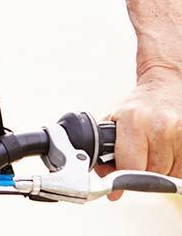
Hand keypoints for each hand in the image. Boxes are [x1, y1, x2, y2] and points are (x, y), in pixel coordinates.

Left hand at [103, 63, 181, 199]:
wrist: (164, 88)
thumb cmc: (136, 108)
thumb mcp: (114, 121)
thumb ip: (105, 150)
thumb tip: (104, 177)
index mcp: (133, 120)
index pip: (130, 165)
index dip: (122, 182)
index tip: (116, 192)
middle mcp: (159, 126)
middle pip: (151, 174)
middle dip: (141, 173)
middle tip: (139, 159)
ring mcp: (179, 133)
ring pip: (170, 175)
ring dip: (161, 172)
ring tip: (154, 152)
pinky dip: (175, 168)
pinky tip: (169, 153)